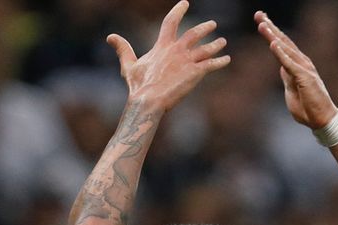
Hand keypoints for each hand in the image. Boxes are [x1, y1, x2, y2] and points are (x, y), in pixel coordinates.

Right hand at [106, 1, 229, 111]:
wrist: (149, 101)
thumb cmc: (138, 85)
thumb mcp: (129, 65)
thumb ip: (123, 49)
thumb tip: (110, 37)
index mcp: (162, 46)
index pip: (171, 22)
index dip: (178, 11)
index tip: (186, 3)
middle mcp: (176, 50)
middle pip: (194, 33)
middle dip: (204, 28)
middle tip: (213, 24)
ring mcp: (187, 61)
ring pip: (206, 49)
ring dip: (216, 45)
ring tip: (223, 42)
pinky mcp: (195, 73)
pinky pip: (211, 65)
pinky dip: (220, 61)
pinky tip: (227, 59)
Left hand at [255, 11, 337, 128]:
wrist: (322, 120)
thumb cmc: (308, 108)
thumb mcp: (291, 90)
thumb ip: (287, 77)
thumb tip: (282, 68)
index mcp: (297, 66)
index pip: (282, 45)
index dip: (271, 32)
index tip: (261, 21)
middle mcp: (302, 63)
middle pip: (283, 41)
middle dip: (270, 27)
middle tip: (258, 14)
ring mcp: (304, 69)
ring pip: (286, 49)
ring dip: (273, 36)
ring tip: (262, 25)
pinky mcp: (305, 77)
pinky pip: (290, 64)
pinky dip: (281, 53)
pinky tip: (273, 44)